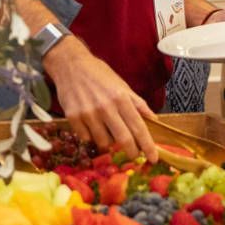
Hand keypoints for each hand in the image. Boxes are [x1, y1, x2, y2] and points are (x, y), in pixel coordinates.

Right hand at [44, 37, 158, 161]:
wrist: (71, 65)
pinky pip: (87, 138)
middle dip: (132, 152)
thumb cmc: (99, 75)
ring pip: (104, 142)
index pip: (138, 127)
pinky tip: (91, 124)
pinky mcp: (73, 118)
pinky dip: (91, 136)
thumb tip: (154, 119)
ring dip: (109, 141)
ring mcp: (88, 114)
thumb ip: (138, 103)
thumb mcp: (122, 85)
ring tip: (107, 128)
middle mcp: (105, 107)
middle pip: (123, 139)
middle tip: (134, 155)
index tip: (153, 158)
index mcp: (121, 98)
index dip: (148, 145)